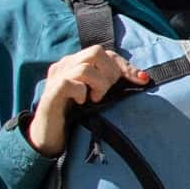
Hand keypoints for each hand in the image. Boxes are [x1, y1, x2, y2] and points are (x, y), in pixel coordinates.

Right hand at [27, 44, 149, 156]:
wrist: (48, 136)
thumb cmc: (74, 115)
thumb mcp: (97, 97)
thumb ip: (112, 85)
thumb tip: (142, 78)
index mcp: (76, 63)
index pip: (106, 53)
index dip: (125, 66)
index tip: (141, 80)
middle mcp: (65, 65)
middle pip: (96, 52)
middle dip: (110, 73)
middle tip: (107, 93)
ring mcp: (57, 77)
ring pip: (85, 67)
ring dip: (99, 84)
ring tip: (95, 99)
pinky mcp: (51, 92)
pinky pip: (70, 83)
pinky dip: (81, 92)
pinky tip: (82, 102)